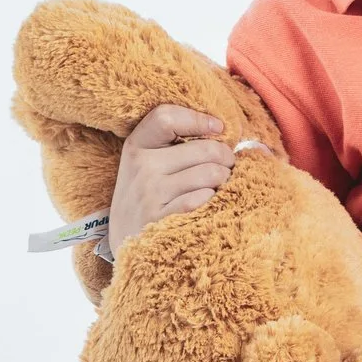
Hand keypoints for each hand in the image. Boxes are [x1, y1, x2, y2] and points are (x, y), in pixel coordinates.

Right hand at [110, 105, 234, 244]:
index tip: (218, 128)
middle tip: (227, 166)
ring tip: (218, 186)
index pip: (165, 117)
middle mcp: (141, 167)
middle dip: (226, 157)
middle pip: (204, 148)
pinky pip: (203, 199)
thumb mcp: (147, 166)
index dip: (198, 119)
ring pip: (211, 173)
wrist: (127, 245)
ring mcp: (150, 194)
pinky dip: (213, 199)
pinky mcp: (161, 220)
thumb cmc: (148, 198)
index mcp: (137, 147)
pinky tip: (206, 203)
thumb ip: (176, 145)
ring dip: (224, 180)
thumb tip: (234, 133)